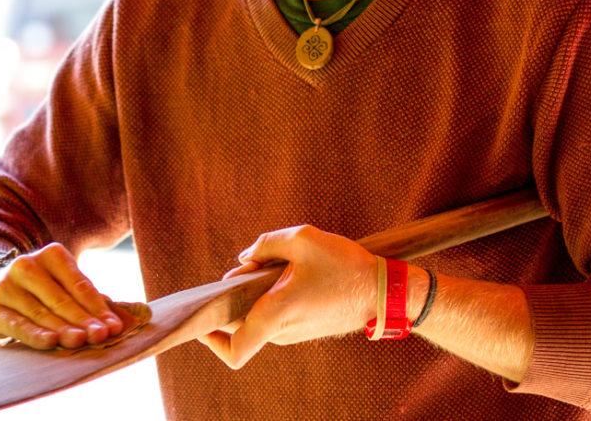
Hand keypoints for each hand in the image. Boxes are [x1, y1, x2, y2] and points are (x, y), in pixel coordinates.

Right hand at [0, 243, 125, 349]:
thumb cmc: (40, 292)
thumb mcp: (65, 288)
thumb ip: (96, 301)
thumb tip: (136, 317)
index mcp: (51, 255)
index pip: (80, 284)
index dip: (98, 307)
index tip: (115, 326)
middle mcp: (27, 266)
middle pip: (62, 299)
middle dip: (84, 319)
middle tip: (102, 336)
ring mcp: (6, 286)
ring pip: (41, 312)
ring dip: (63, 328)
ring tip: (82, 341)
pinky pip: (18, 324)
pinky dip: (35, 334)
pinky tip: (51, 342)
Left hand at [198, 225, 376, 368]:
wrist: (386, 292)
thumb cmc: (346, 266)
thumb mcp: (303, 239)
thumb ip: (266, 244)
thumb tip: (244, 259)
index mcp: (274, 315)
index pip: (234, 350)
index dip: (212, 339)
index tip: (204, 318)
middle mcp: (281, 331)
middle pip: (239, 322)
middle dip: (233, 295)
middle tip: (250, 265)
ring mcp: (293, 333)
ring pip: (257, 315)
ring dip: (254, 291)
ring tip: (275, 264)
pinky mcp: (304, 328)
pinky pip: (274, 314)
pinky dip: (270, 295)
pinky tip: (288, 272)